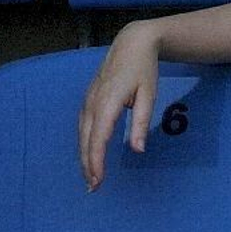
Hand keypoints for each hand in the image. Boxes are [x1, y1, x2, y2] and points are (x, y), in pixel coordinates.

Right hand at [78, 22, 161, 190]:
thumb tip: (138, 150)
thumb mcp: (149, 94)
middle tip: (93, 187)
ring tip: (90, 177)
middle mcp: (92, 103)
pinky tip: (88, 155)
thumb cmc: (143, 70)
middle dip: (87, 165)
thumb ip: (142, 122)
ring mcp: (87, 101)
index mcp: (107, 102)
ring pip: (81, 135)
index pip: (98, 138)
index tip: (98, 180)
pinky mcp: (88, 100)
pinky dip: (84, 143)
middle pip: (85, 140)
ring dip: (84, 156)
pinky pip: (82, 126)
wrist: (131, 44)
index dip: (96, 161)